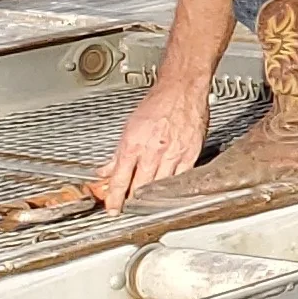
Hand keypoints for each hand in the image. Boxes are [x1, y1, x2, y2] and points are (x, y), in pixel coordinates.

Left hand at [93, 74, 213, 209]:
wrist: (182, 89)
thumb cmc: (158, 103)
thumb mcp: (129, 127)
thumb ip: (117, 153)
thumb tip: (106, 170)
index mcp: (134, 144)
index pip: (120, 179)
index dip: (114, 198)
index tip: (112, 209)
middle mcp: (154, 151)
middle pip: (140, 187)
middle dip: (131, 200)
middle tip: (127, 207)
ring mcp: (174, 154)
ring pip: (161, 186)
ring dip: (151, 197)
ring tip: (145, 201)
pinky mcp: (191, 153)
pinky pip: (180, 178)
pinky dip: (172, 187)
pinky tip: (167, 190)